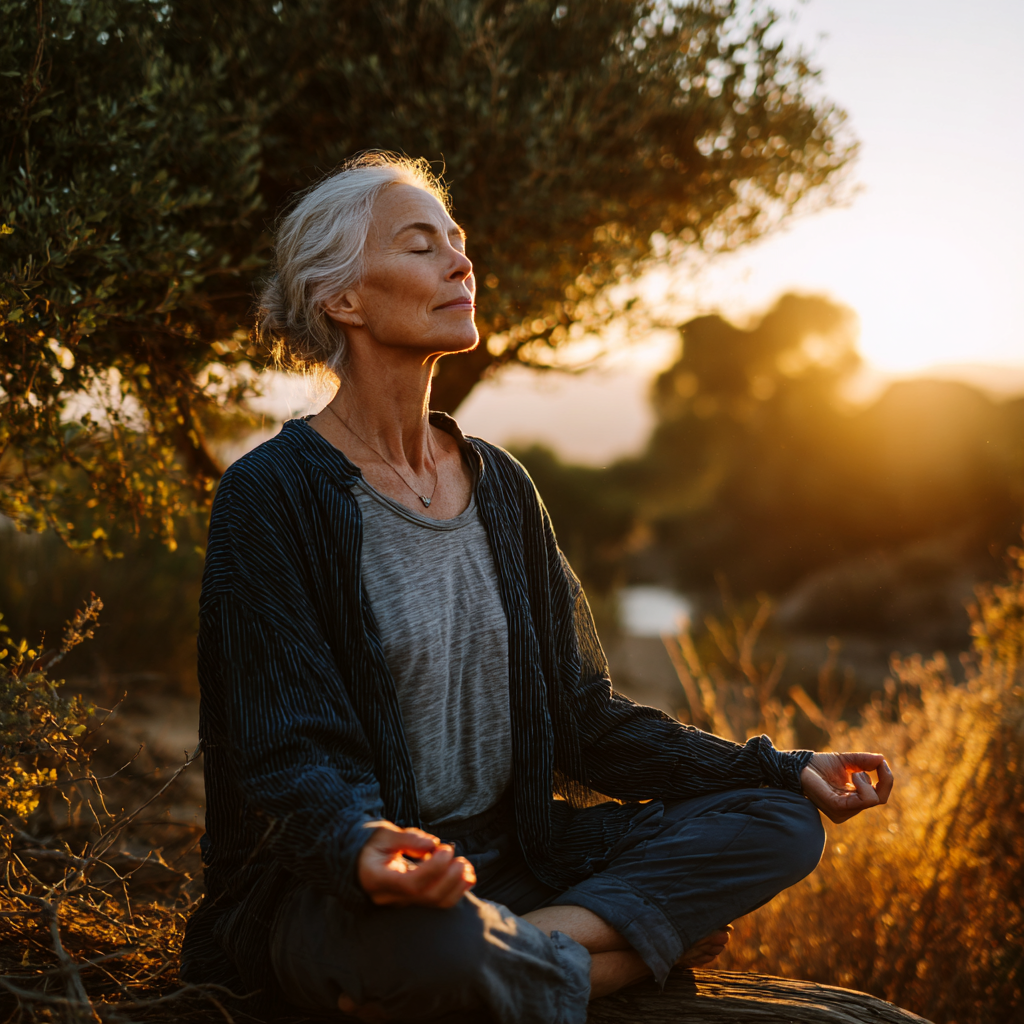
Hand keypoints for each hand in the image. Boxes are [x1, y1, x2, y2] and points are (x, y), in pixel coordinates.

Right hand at [357, 821, 475, 907]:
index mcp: (378, 879)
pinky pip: (438, 902)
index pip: (411, 884)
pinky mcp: (414, 901)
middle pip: (426, 897)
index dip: (434, 869)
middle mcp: (390, 896)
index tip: (446, 849)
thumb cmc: (372, 845)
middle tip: (460, 858)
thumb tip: (433, 844)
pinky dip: (457, 890)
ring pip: (435, 904)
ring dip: (457, 885)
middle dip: (450, 878)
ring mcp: (403, 902)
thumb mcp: (383, 834)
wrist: (361, 862)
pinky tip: (466, 875)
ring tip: (466, 865)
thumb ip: (407, 838)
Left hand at [800, 751, 893, 823]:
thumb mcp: (846, 761)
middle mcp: (849, 809)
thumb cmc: (818, 765)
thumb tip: (882, 759)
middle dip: (885, 780)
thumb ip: (863, 761)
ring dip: (868, 781)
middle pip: (880, 799)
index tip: (882, 763)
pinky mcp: (836, 807)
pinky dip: (863, 785)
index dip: (887, 780)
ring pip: (873, 800)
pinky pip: (861, 801)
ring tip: (856, 772)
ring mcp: (843, 811)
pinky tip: (854, 775)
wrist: (798, 765)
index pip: (879, 796)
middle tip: (878, 765)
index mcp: (853, 799)